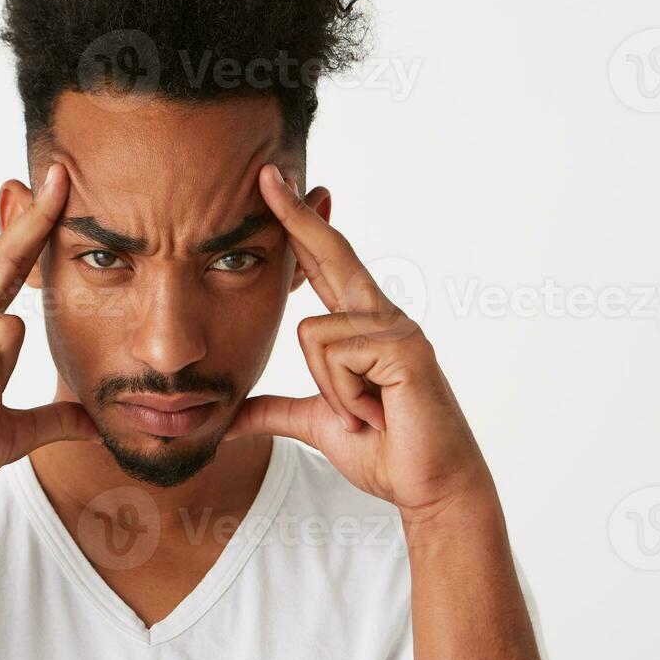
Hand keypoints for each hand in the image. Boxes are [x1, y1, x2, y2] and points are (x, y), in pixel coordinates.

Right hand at [0, 163, 98, 513]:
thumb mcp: (8, 434)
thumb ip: (49, 420)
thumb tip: (92, 422)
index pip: (4, 269)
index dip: (31, 230)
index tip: (57, 188)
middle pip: (0, 260)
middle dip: (34, 219)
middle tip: (62, 173)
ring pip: (7, 330)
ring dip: (0, 388)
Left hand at [223, 165, 493, 515]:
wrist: (430, 488)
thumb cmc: (385, 452)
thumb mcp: (317, 425)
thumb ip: (275, 412)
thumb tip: (229, 420)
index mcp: (362, 326)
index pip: (324, 265)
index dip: (299, 226)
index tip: (273, 187)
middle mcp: (382, 316)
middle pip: (332, 253)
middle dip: (296, 214)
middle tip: (264, 170)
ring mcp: (397, 329)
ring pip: (313, 335)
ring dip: (330, 391)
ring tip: (363, 414)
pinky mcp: (405, 349)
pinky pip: (337, 356)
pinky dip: (345, 397)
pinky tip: (375, 413)